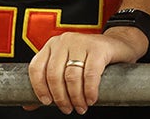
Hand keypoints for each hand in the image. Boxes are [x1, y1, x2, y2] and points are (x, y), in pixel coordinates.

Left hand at [27, 31, 143, 113]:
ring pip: (71, 76)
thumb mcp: (67, 67)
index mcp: (52, 45)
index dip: (39, 88)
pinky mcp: (99, 48)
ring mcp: (82, 42)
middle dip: (60, 98)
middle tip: (68, 108)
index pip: (37, 68)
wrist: (120, 43)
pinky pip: (91, 74)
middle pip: (54, 75)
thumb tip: (28, 105)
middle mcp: (64, 41)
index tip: (47, 102)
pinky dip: (89, 91)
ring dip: (75, 97)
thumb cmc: (92, 58)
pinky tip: (91, 99)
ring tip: (81, 107)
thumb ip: (49, 84)